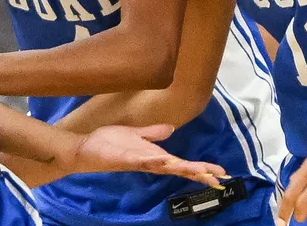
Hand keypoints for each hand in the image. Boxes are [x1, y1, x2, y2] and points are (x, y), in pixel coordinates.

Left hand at [71, 124, 225, 187]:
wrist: (86, 147)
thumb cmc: (110, 143)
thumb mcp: (136, 134)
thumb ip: (154, 133)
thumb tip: (172, 129)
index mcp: (155, 156)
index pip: (182, 163)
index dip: (201, 168)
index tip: (220, 172)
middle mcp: (151, 162)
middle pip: (180, 169)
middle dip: (199, 173)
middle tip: (219, 178)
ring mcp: (139, 161)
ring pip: (166, 167)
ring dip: (183, 169)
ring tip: (201, 171)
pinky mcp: (127, 158)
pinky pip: (144, 161)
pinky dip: (156, 160)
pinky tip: (167, 160)